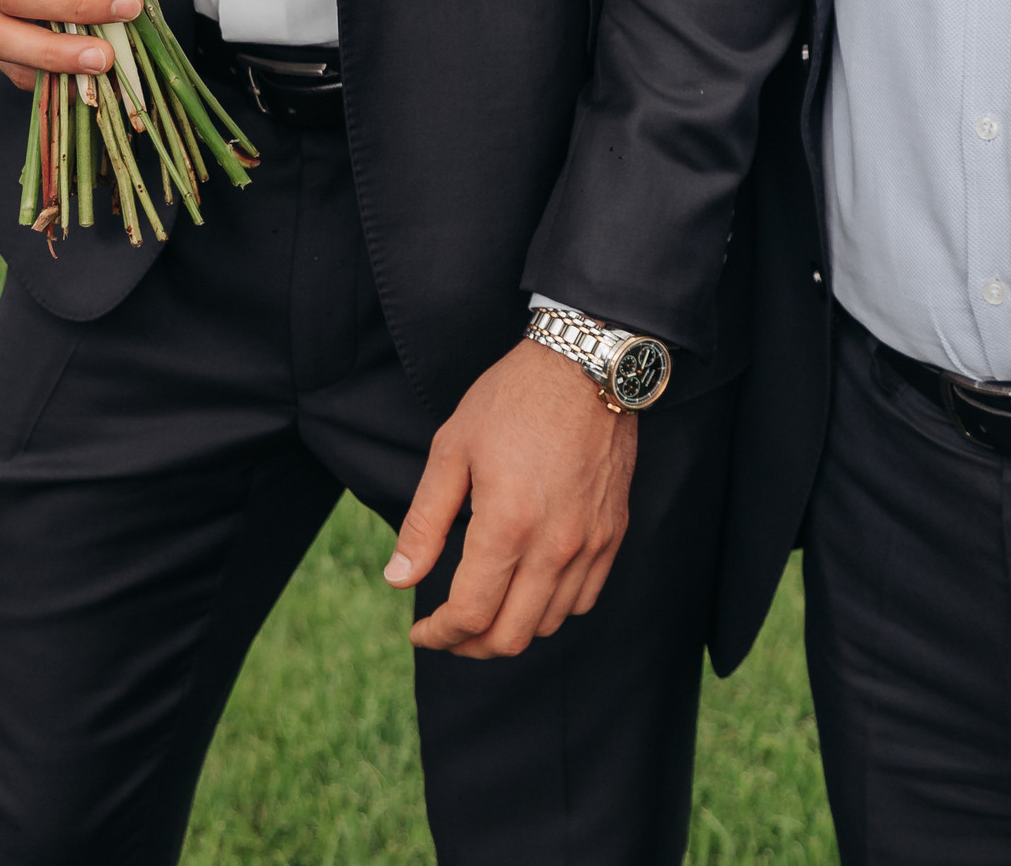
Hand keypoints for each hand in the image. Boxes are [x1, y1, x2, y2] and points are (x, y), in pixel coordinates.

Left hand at [384, 337, 638, 659]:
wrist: (586, 364)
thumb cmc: (512, 399)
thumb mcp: (452, 449)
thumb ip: (425, 522)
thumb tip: (397, 580)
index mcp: (507, 525)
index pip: (470, 614)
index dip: (438, 635)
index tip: (420, 630)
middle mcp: (553, 545)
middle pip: (510, 637)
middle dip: (470, 646)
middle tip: (448, 631)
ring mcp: (589, 543)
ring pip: (548, 624)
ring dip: (510, 630)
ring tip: (485, 610)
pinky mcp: (612, 533)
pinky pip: (584, 599)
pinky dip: (552, 610)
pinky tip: (530, 590)